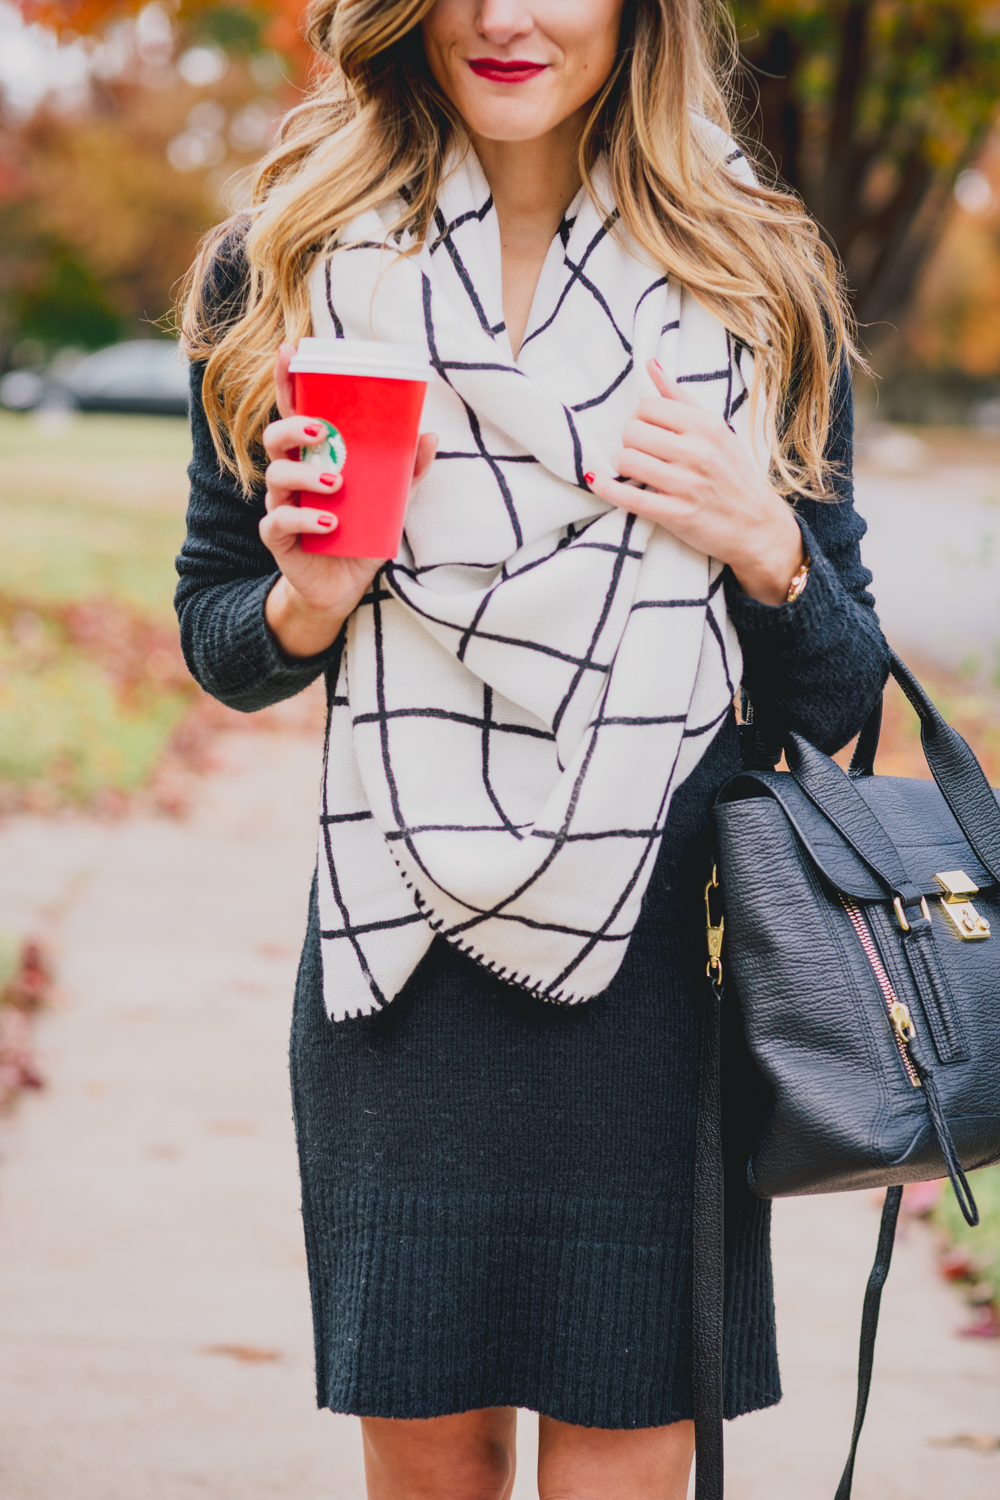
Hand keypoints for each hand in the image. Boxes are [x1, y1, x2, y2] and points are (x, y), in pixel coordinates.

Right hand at [260, 343, 436, 657]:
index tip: (290, 350)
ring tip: (337, 484)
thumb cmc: (362, 534)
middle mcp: (290, 477)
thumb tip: (430, 435)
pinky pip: (280, 523)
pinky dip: (305, 520)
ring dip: (306, 476)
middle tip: (323, 432)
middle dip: (294, 428)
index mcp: (312, 458)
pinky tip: (331, 523)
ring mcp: (281, 506)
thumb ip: (408, 471)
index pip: (293, 411)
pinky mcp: (279, 539)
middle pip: (275, 439)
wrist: (343, 587)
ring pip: (276, 477)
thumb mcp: (391, 501)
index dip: (286, 380)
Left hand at [587, 361, 803, 604]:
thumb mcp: (717, 430)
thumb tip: (650, 365)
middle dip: (628, 442)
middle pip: (632, 431)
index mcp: (706, 426)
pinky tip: (598, 481)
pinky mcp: (676, 515)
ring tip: (631, 469)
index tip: (645, 431)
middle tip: (638, 452)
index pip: (647, 407)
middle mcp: (697, 452)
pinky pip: (627, 496)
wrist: (758, 527)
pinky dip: (606, 487)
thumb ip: (680, 398)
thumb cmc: (734, 475)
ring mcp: (686, 485)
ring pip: (626, 460)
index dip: (638, 418)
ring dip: (620, 465)